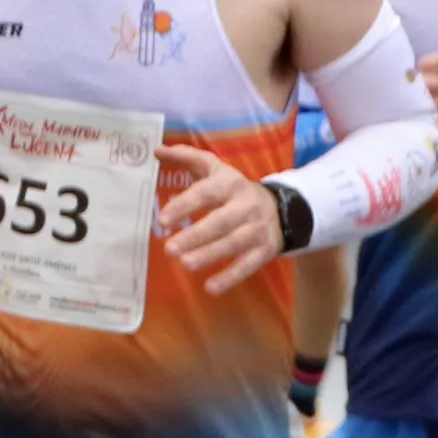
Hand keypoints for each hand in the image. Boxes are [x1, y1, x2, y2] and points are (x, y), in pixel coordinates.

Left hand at [159, 145, 283, 293]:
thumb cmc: (235, 190)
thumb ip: (187, 158)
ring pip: (233, 244)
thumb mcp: (215, 170)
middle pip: (220, 221)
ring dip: (210, 255)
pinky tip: (211, 287)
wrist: (282, 208)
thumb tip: (156, 150)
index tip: (164, 219)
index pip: (206, 193)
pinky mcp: (265, 249)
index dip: (185, 205)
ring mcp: (257, 229)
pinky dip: (231, 277)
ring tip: (186, 264)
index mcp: (231, 183)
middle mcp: (246, 205)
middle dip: (196, 235)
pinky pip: (248, 265)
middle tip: (169, 249)